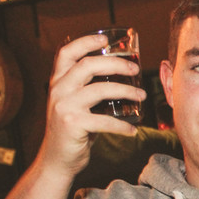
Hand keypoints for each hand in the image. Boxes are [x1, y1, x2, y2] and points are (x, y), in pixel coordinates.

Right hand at [38, 34, 145, 176]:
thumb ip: (87, 89)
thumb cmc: (72, 130)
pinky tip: (133, 130)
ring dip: (126, 91)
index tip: (106, 38)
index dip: (85, 41)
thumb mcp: (74, 104)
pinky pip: (105, 121)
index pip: (67, 53)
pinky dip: (123, 126)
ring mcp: (64, 107)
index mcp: (58, 82)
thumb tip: (121, 76)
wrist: (56, 160)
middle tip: (136, 70)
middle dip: (116, 64)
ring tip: (142, 96)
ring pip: (100, 89)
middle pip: (88, 65)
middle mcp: (58, 90)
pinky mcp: (73, 124)